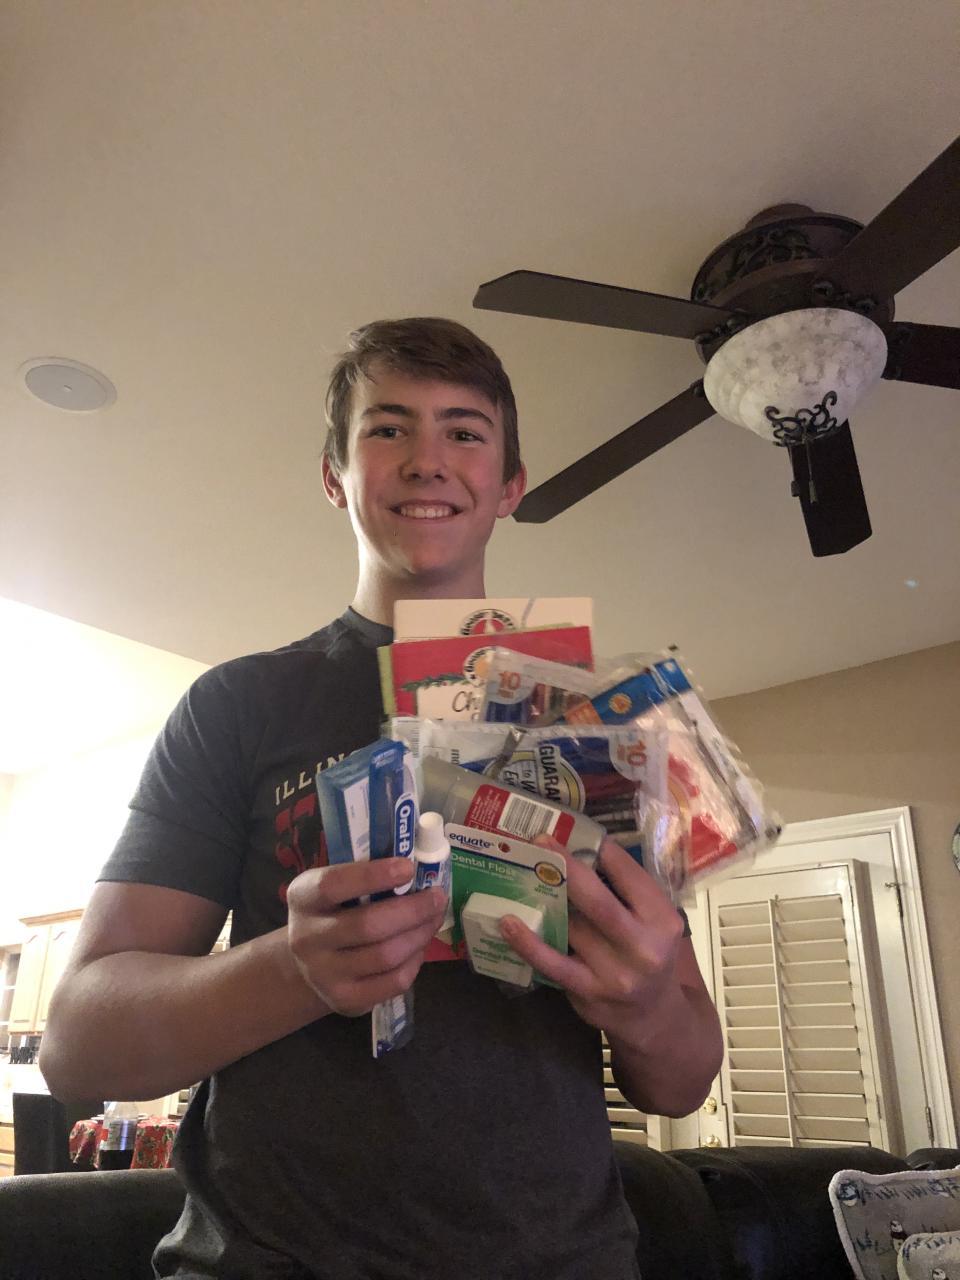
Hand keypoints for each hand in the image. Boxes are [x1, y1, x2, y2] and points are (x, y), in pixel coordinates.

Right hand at [287, 858, 447, 1016]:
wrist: (309, 965)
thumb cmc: (333, 913)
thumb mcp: (335, 890)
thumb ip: (365, 877)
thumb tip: (419, 867)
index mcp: (303, 897)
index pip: (333, 884)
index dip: (373, 875)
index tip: (408, 868)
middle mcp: (306, 938)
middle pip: (368, 925)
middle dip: (413, 910)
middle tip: (437, 896)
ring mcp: (324, 974)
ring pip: (386, 955)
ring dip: (420, 934)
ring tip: (434, 918)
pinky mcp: (345, 1000)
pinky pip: (393, 982)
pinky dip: (415, 962)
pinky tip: (420, 946)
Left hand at [499, 836, 685, 1046]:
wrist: (653, 1016)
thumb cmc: (649, 955)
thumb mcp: (656, 922)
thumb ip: (630, 892)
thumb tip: (585, 851)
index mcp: (663, 921)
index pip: (632, 878)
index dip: (604, 852)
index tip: (579, 832)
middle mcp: (642, 948)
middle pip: (599, 903)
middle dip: (568, 869)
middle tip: (542, 842)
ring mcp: (614, 974)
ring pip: (572, 928)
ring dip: (545, 900)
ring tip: (520, 872)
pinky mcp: (589, 992)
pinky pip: (553, 964)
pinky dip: (528, 943)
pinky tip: (509, 922)